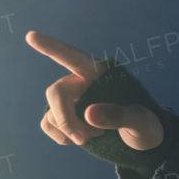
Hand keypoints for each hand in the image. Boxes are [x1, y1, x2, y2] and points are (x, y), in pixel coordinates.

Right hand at [27, 31, 163, 149]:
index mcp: (101, 73)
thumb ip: (119, 116)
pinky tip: (83, 138)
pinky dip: (63, 137)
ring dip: (70, 131)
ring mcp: (72, 100)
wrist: (143, 142)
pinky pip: (49, 125)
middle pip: (57, 94)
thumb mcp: (142, 121)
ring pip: (51, 113)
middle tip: (81, 139)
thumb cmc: (147, 125)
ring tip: (97, 135)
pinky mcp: (65, 117)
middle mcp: (81, 82)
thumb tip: (89, 114)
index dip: (52, 47)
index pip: (73, 58)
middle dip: (65, 119)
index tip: (32, 36)